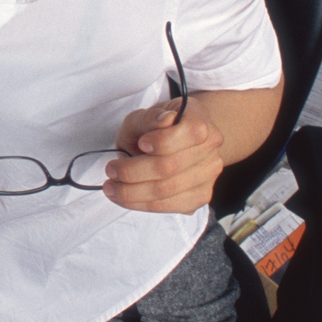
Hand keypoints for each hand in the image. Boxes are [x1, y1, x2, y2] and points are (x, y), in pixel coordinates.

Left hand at [104, 96, 225, 213]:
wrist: (173, 142)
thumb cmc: (154, 128)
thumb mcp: (144, 115)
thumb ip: (149, 117)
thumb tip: (163, 121)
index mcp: (199, 118)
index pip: (192, 132)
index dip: (163, 141)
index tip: (141, 144)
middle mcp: (211, 147)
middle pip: (172, 166)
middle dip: (133, 172)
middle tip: (110, 171)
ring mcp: (209, 173)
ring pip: (169, 190)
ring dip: (133, 192)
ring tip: (111, 188)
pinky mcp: (201, 196)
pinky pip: (171, 206)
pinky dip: (143, 204)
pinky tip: (126, 198)